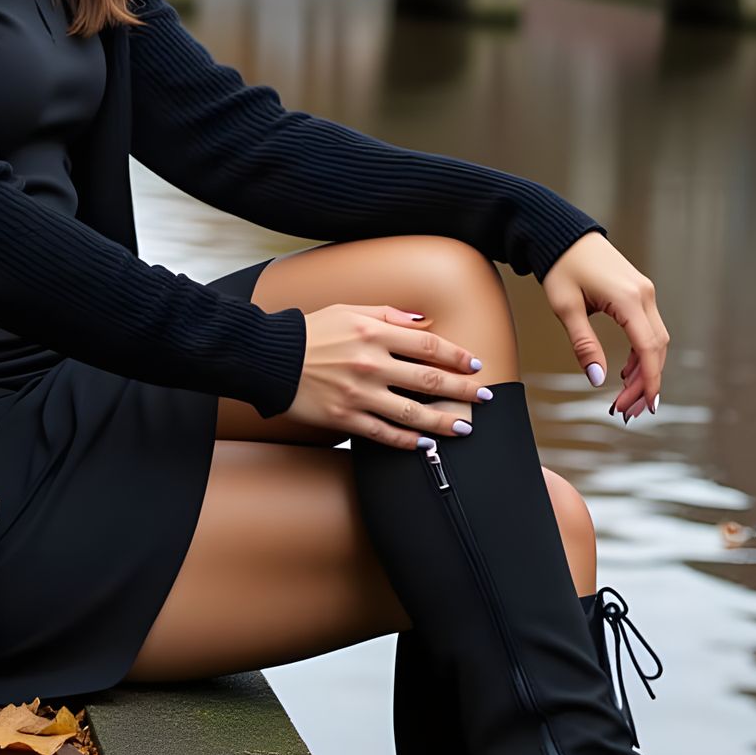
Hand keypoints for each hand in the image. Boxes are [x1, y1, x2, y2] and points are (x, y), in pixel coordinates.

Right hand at [286, 303, 487, 449]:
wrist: (270, 358)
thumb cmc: (311, 331)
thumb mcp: (349, 310)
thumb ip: (388, 314)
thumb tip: (424, 322)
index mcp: (372, 333)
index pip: (428, 345)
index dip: (457, 356)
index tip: (475, 364)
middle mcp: (369, 364)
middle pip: (428, 380)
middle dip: (463, 390)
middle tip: (485, 397)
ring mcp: (357, 394)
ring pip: (412, 412)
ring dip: (444, 421)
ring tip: (465, 427)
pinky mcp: (344, 418)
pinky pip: (384, 433)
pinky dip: (408, 441)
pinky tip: (426, 444)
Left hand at [541, 231, 669, 421]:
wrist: (563, 235)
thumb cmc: (560, 267)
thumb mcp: (566, 308)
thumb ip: (584, 344)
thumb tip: (598, 380)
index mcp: (628, 299)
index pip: (648, 348)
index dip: (649, 381)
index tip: (644, 407)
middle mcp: (644, 295)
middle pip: (657, 349)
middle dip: (645, 383)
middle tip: (627, 411)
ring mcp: (645, 293)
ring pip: (656, 340)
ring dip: (644, 370)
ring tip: (625, 397)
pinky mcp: (639, 293)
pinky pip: (648, 329)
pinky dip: (641, 353)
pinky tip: (625, 371)